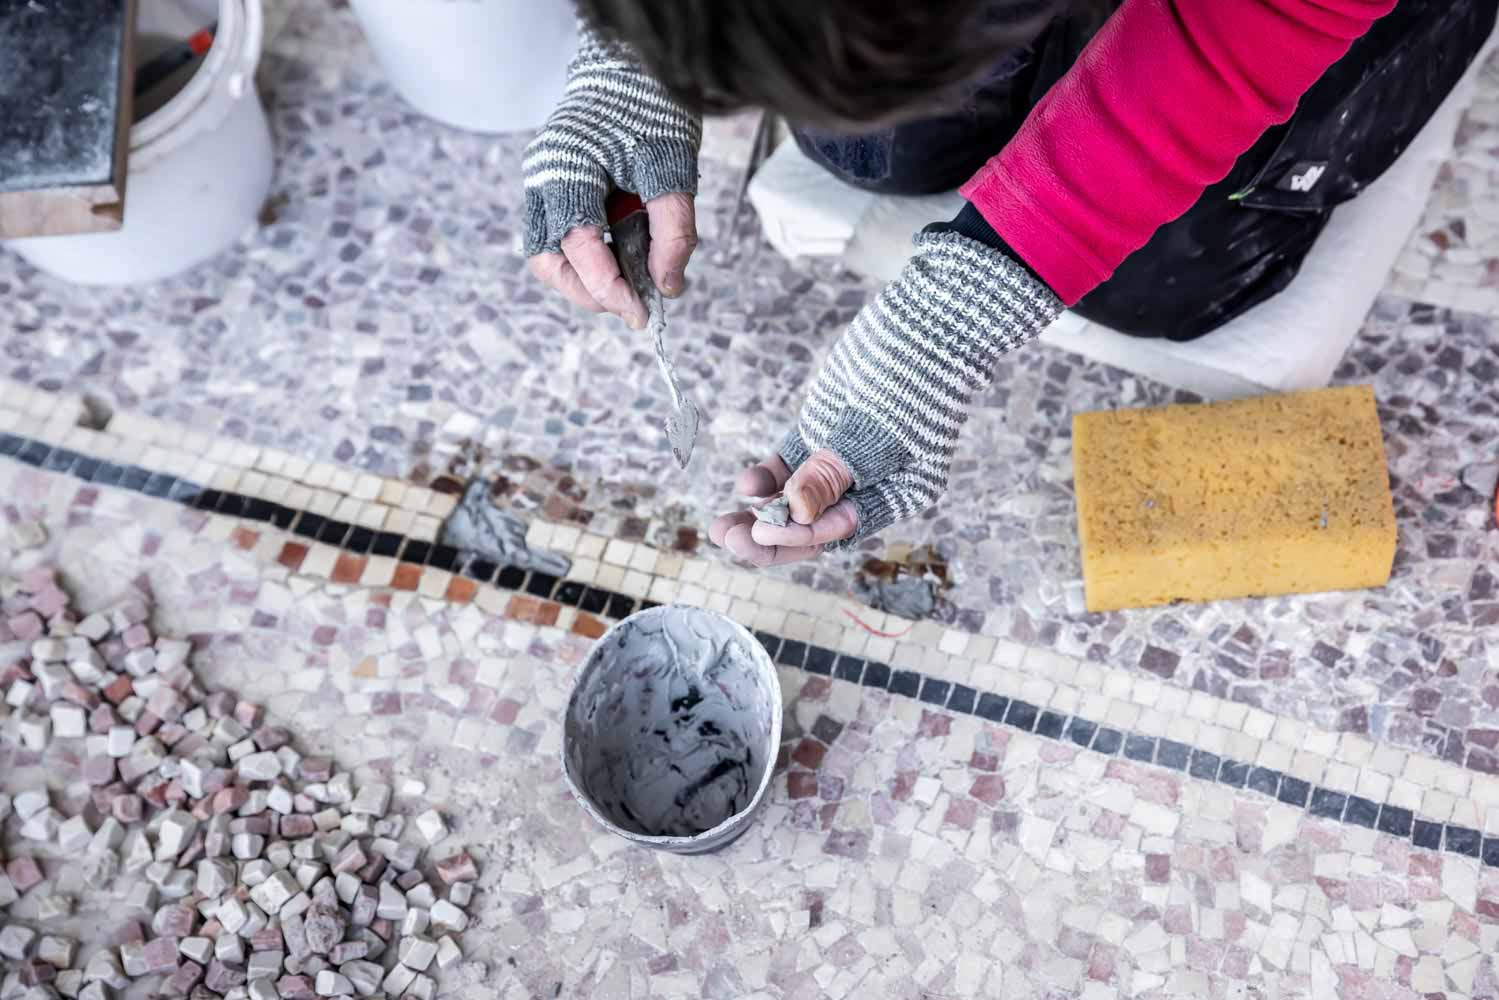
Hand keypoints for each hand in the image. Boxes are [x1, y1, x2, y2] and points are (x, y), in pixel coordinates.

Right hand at [522, 25, 702, 328]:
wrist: (630, 70)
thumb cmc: (650, 110)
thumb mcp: (673, 166)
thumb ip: (673, 230)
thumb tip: (669, 287)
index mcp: (567, 168)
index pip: (578, 245)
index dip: (609, 288)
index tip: (641, 313)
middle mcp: (543, 180)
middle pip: (549, 261)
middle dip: (591, 293)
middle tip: (634, 307)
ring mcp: (542, 187)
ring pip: (548, 256)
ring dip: (585, 282)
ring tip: (630, 288)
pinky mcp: (553, 192)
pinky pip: (560, 240)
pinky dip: (589, 260)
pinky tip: (623, 260)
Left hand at [711, 231, 1062, 565]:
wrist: (922, 323)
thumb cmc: (913, 380)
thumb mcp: (875, 432)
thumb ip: (833, 473)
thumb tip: (797, 512)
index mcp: (897, 495)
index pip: (839, 529)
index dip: (798, 536)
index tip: (760, 532)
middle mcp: (869, 484)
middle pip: (812, 522)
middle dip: (770, 535)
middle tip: (729, 539)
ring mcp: (840, 456)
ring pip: (793, 497)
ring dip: (759, 512)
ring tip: (721, 526)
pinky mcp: (819, 431)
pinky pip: (787, 465)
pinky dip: (766, 478)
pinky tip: (744, 486)